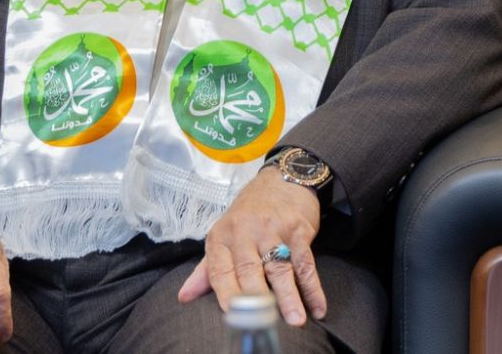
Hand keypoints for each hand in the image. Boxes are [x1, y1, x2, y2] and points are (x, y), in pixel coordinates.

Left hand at [178, 171, 326, 327]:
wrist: (282, 179)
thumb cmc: (249, 213)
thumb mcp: (224, 234)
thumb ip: (207, 269)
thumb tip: (184, 297)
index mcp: (223, 236)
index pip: (220, 270)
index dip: (225, 293)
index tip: (232, 314)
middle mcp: (246, 232)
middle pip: (249, 271)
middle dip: (257, 299)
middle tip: (263, 322)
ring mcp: (274, 230)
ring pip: (280, 269)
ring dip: (289, 297)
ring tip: (295, 320)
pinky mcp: (298, 230)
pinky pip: (305, 263)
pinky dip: (313, 287)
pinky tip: (317, 306)